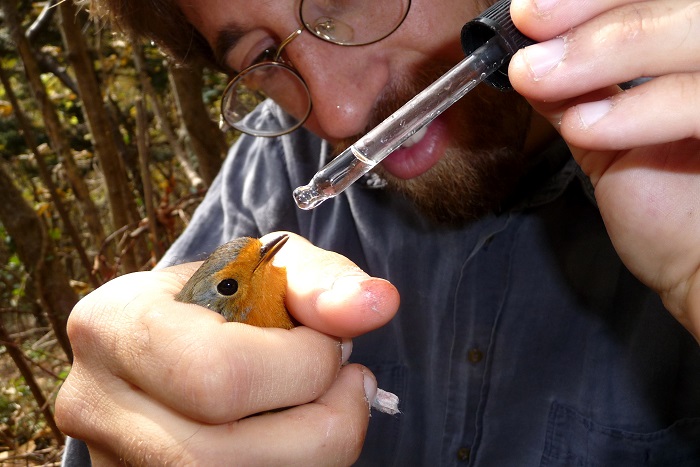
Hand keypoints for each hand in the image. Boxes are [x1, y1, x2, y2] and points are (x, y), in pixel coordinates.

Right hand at [55, 233, 399, 464]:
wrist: (169, 340)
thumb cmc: (220, 298)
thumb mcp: (266, 269)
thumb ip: (322, 281)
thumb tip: (379, 304)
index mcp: (117, 325)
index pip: (220, 376)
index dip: (303, 366)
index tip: (328, 341)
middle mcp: (98, 406)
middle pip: (226, 458)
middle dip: (323, 420)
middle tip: (344, 380)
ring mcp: (116, 462)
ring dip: (318, 448)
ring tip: (331, 403)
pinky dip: (297, 464)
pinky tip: (303, 432)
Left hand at [508, 0, 699, 340]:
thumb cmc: (669, 210)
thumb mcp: (610, 142)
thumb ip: (579, 95)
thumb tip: (530, 57)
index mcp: (691, 48)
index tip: (529, 13)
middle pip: (677, 0)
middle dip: (593, 10)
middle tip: (530, 23)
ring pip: (693, 30)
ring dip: (603, 49)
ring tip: (538, 76)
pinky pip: (699, 98)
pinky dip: (639, 108)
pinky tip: (588, 127)